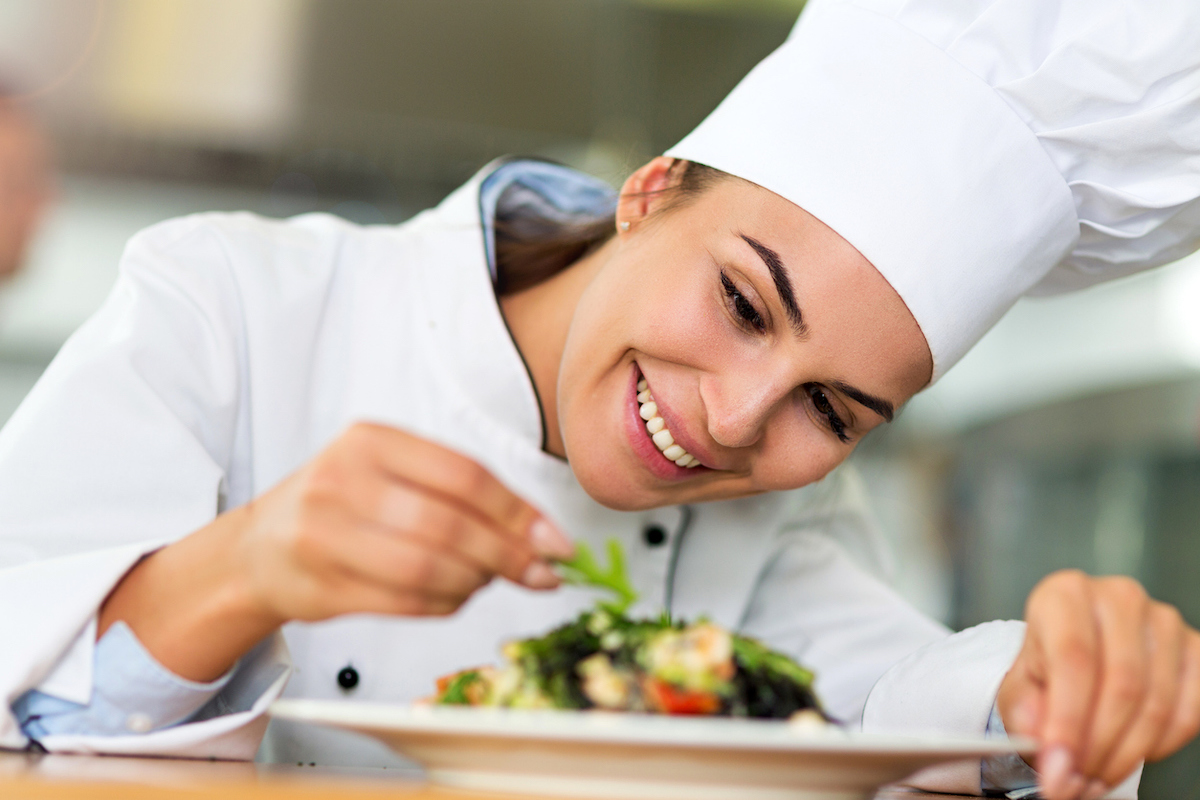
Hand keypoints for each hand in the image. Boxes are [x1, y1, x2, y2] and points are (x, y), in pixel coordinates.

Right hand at [236, 422, 572, 621]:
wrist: (260, 548)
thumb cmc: (343, 504)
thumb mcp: (392, 472)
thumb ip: (460, 493)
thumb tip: (541, 535)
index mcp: (371, 440)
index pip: (464, 475)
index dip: (518, 512)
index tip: (556, 542)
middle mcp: (342, 481)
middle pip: (449, 525)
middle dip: (508, 555)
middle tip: (542, 574)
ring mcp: (324, 535)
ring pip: (428, 568)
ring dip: (476, 582)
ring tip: (489, 581)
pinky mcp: (320, 586)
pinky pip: (406, 602)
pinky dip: (446, 603)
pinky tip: (457, 595)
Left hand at [998, 570, 1199, 799]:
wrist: (1076, 656)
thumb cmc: (1047, 667)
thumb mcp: (1020, 686)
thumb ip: (1026, 711)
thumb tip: (1042, 737)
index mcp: (1064, 595)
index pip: (1073, 660)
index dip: (1066, 722)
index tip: (1058, 768)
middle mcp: (1117, 598)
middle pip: (1120, 685)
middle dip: (1097, 747)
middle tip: (1076, 783)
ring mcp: (1162, 621)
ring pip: (1156, 703)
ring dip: (1126, 755)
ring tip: (1096, 777)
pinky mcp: (1195, 648)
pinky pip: (1189, 711)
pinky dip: (1162, 745)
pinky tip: (1132, 753)